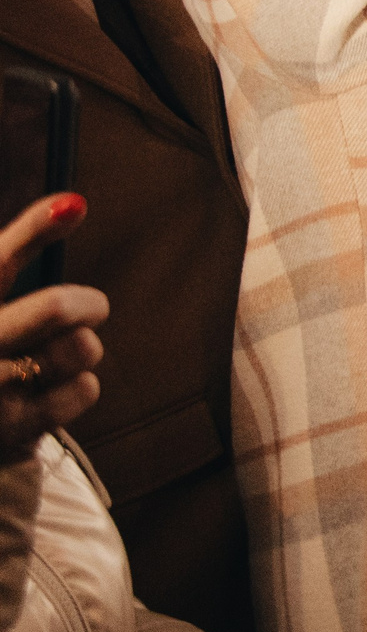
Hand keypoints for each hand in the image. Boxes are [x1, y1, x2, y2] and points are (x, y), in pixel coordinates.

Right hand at [0, 194, 106, 462]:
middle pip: (57, 308)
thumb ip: (21, 245)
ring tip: (52, 359)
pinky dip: (79, 388)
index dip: (35, 229)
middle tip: (88, 310)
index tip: (72, 205)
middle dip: (87, 304)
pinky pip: (85, 389)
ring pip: (82, 348)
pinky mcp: (15, 429)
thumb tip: (76, 202)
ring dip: (82, 349)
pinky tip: (46, 394)